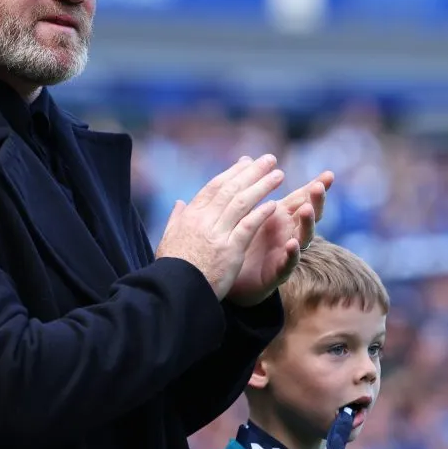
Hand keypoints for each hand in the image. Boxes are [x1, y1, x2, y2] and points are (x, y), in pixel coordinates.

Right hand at [156, 155, 287, 299]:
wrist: (174, 289)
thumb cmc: (171, 266)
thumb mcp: (169, 237)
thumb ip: (176, 218)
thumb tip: (179, 203)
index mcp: (191, 215)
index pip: (214, 187)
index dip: (232, 172)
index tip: (246, 161)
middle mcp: (204, 220)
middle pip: (231, 189)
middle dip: (252, 172)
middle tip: (269, 159)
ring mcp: (217, 234)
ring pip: (242, 203)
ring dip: (262, 186)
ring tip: (278, 174)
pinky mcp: (229, 250)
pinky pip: (247, 227)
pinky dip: (260, 214)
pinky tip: (274, 204)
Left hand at [226, 171, 334, 306]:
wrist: (229, 276)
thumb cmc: (242, 240)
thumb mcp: (246, 209)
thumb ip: (250, 187)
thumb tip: (248, 158)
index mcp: (282, 216)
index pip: (302, 198)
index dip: (316, 187)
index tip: (329, 174)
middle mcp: (289, 233)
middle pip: (309, 215)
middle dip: (315, 201)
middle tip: (318, 187)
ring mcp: (286, 253)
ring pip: (303, 238)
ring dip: (306, 224)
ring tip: (305, 210)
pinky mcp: (277, 273)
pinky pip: (287, 264)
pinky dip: (291, 254)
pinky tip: (291, 244)